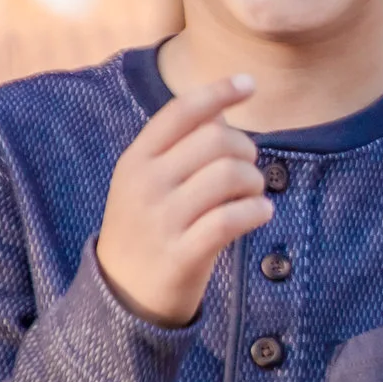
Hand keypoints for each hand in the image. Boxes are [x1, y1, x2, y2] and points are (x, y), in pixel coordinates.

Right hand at [93, 75, 271, 325]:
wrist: (122, 298)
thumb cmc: (148, 230)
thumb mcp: (147, 183)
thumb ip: (178, 148)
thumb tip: (221, 110)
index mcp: (136, 161)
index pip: (180, 111)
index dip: (218, 91)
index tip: (249, 83)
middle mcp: (145, 185)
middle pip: (217, 139)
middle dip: (246, 150)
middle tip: (248, 171)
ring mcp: (161, 220)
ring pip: (229, 175)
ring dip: (254, 182)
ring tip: (252, 196)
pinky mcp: (181, 254)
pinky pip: (233, 219)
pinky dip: (258, 211)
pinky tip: (260, 214)